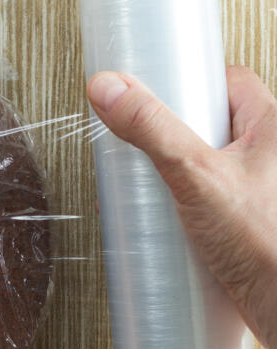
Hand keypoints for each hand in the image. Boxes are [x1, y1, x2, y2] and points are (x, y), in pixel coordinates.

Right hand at [87, 66, 276, 348]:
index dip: (190, 85)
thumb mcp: (194, 173)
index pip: (228, 83)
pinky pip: (210, 203)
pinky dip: (186, 208)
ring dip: (178, 178)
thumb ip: (150, 128)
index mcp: (272, 128)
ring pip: (210, 168)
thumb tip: (110, 89)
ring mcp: (259, 192)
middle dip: (174, 138)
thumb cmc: (265, 243)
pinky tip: (168, 222)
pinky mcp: (246, 224)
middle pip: (213, 126)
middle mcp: (270, 157)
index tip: (157, 93)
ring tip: (151, 189)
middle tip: (147, 148)